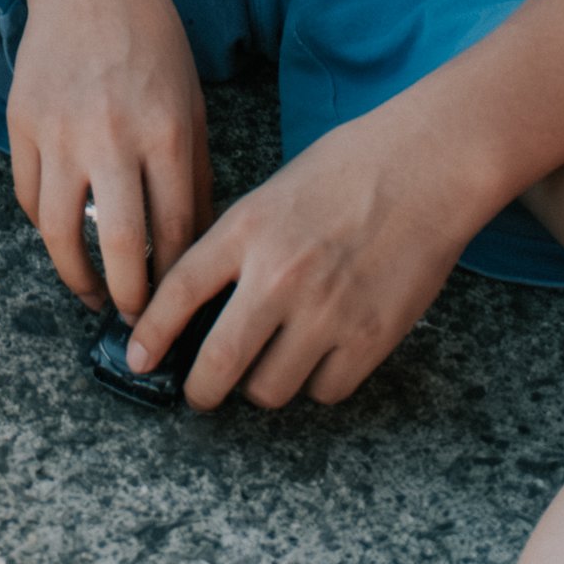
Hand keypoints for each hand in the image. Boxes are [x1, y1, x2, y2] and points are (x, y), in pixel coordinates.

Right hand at [6, 0, 211, 323]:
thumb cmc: (152, 41)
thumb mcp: (191, 104)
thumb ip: (194, 175)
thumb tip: (194, 245)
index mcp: (165, 133)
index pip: (176, 230)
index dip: (177, 279)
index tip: (178, 305)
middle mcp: (112, 137)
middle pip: (122, 246)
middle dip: (132, 298)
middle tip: (136, 321)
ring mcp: (59, 131)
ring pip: (62, 233)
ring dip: (78, 277)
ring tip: (92, 295)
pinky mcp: (21, 123)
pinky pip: (31, 197)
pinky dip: (46, 228)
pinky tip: (65, 238)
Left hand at [124, 103, 475, 411]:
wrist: (425, 170)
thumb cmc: (349, 169)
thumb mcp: (273, 192)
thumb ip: (239, 244)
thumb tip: (206, 300)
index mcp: (247, 230)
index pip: (180, 292)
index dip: (151, 332)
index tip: (138, 357)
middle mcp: (278, 276)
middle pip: (218, 361)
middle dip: (199, 389)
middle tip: (199, 393)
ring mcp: (325, 312)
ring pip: (270, 389)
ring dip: (262, 386)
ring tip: (268, 367)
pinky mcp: (370, 338)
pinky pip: (325, 391)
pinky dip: (317, 384)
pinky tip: (319, 359)